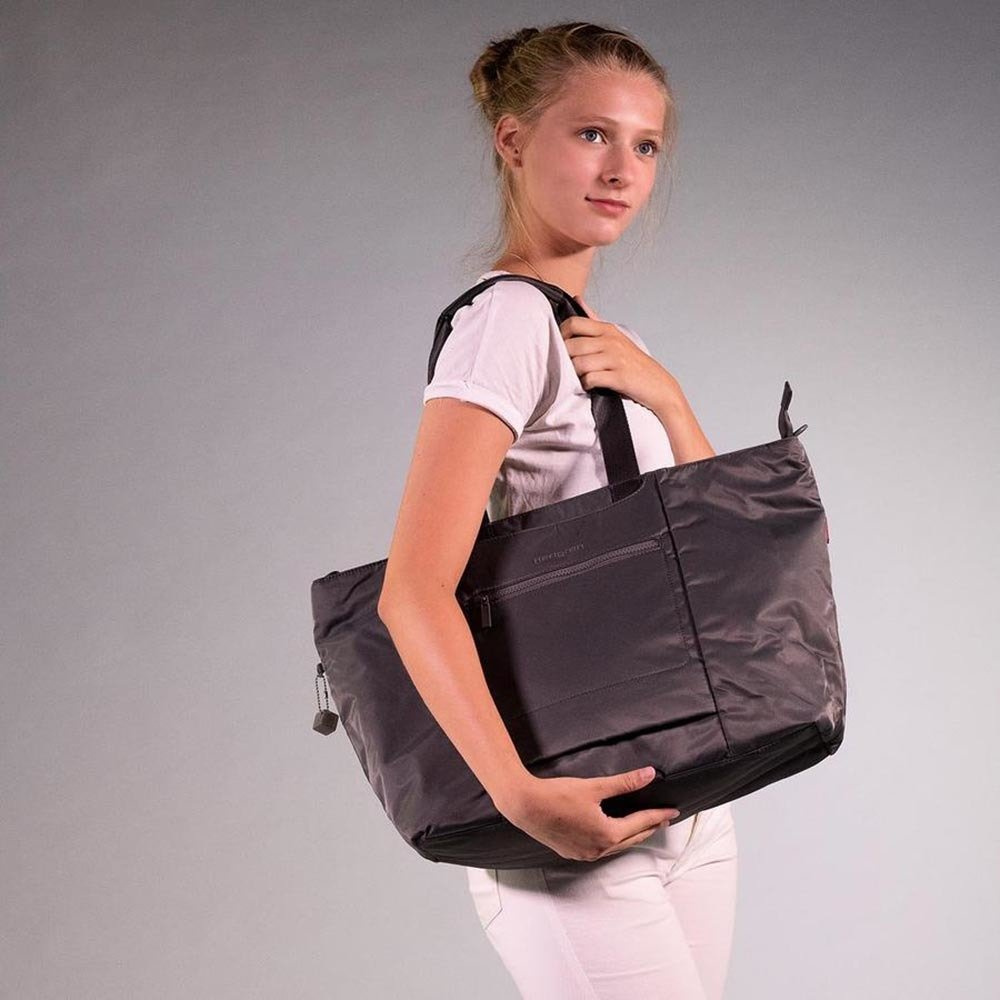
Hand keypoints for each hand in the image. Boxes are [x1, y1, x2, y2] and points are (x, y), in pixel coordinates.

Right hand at [497, 766, 680, 862]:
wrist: (525, 806)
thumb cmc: (557, 796)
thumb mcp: (594, 787)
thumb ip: (624, 782)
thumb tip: (649, 774)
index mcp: (607, 834)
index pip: (640, 823)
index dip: (657, 816)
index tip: (671, 812)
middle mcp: (598, 849)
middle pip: (631, 838)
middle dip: (648, 828)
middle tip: (662, 819)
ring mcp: (584, 854)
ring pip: (616, 846)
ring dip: (631, 836)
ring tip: (642, 826)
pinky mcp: (572, 852)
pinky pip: (601, 849)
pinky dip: (612, 841)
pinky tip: (611, 834)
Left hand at [559, 299, 680, 412]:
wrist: (658, 385)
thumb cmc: (633, 362)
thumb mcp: (615, 336)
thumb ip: (594, 319)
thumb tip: (577, 298)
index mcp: (607, 329)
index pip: (573, 323)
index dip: (562, 336)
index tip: (564, 348)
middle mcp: (611, 341)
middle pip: (571, 346)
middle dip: (566, 360)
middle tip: (571, 367)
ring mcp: (615, 359)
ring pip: (579, 364)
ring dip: (576, 374)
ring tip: (582, 377)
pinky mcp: (619, 377)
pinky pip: (590, 379)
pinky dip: (586, 385)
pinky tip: (591, 385)